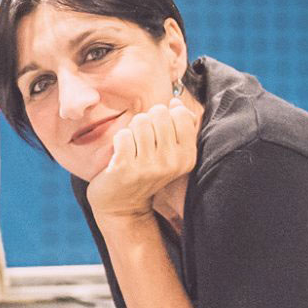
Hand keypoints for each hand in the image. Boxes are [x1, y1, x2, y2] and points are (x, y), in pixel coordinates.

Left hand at [84, 100, 197, 220]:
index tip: (159, 134)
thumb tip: (176, 102)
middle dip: (147, 121)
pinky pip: (123, 134)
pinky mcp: (126, 168)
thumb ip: (180, 126)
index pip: (180, 114)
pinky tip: (120, 156)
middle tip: (142, 141)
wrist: (123, 206)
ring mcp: (149, 166)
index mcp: (187, 156)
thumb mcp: (170, 152)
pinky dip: (119, 141)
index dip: (165, 117)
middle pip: (159, 113)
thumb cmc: (146, 172)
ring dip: (132, 131)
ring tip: (132, 149)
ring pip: (140, 121)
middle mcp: (172, 162)